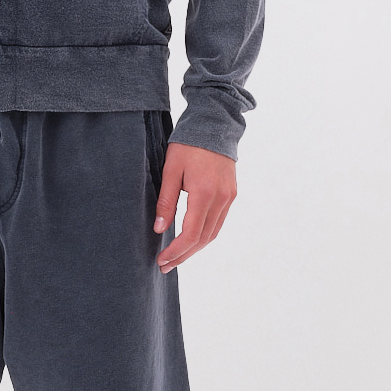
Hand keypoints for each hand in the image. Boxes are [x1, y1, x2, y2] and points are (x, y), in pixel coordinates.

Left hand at [152, 141, 235, 271]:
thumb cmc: (188, 145)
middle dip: (183, 255)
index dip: (176, 251)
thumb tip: (159, 229)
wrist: (214, 125)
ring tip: (176, 256)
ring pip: (212, 233)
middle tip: (165, 265)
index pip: (190, 234)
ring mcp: (229, 198)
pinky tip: (191, 238)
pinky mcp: (231, 194)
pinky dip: (204, 234)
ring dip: (195, 248)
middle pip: (203, 239)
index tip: (161, 260)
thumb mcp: (171, 169)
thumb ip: (166, 200)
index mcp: (204, 193)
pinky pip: (218, 222)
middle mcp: (221, 199)